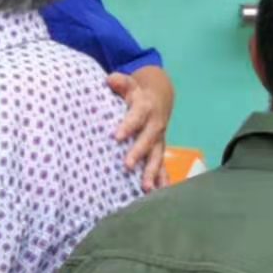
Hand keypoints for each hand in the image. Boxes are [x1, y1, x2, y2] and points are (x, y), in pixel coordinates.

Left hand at [108, 66, 173, 190]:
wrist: (159, 98)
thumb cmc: (136, 93)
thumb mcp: (129, 84)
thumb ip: (120, 82)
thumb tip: (110, 79)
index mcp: (145, 109)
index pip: (136, 117)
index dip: (128, 126)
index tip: (116, 136)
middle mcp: (155, 126)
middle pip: (148, 140)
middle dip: (138, 153)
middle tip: (127, 165)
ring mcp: (159, 140)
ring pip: (157, 157)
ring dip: (153, 172)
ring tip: (147, 188)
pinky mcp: (159, 150)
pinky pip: (162, 166)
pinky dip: (162, 180)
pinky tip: (159, 193)